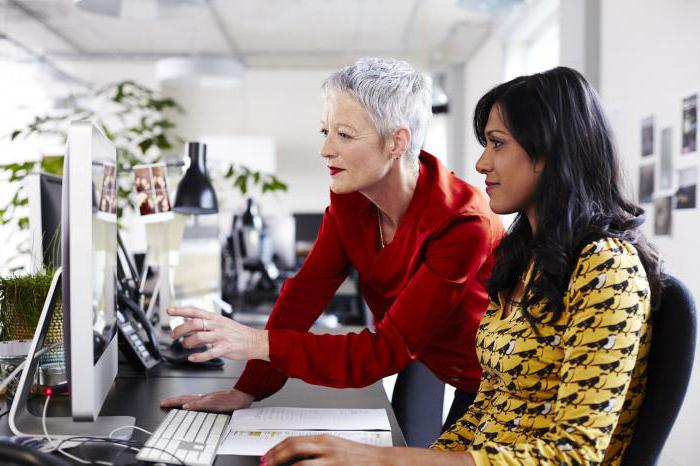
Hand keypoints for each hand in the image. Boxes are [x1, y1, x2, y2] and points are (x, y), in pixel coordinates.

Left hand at [160, 388, 253, 411]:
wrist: (241, 396)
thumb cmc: (230, 399)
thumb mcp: (216, 401)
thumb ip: (206, 403)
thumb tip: (194, 406)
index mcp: (204, 398)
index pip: (187, 398)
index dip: (176, 400)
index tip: (166, 401)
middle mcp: (204, 398)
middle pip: (185, 399)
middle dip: (173, 401)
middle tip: (163, 402)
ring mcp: (208, 400)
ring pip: (191, 401)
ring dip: (179, 402)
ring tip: (169, 403)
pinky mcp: (214, 402)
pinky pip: (202, 404)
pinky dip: (194, 406)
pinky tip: (187, 407)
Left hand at [167, 306, 268, 361]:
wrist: (254, 340)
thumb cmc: (237, 333)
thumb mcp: (222, 323)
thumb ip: (206, 323)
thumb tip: (189, 324)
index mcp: (215, 318)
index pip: (195, 311)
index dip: (180, 310)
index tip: (169, 310)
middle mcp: (217, 325)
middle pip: (194, 324)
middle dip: (180, 329)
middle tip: (173, 335)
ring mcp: (221, 336)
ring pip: (199, 337)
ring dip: (188, 342)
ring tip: (186, 345)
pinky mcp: (225, 348)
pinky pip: (209, 353)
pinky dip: (198, 356)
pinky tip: (192, 358)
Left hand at [263, 435, 389, 465]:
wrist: (381, 462)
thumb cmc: (359, 456)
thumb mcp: (336, 447)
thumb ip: (317, 449)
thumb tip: (296, 455)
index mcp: (324, 439)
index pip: (293, 440)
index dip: (276, 449)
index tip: (267, 457)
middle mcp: (325, 447)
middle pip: (292, 448)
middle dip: (275, 458)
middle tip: (265, 465)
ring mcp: (331, 461)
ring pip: (300, 464)